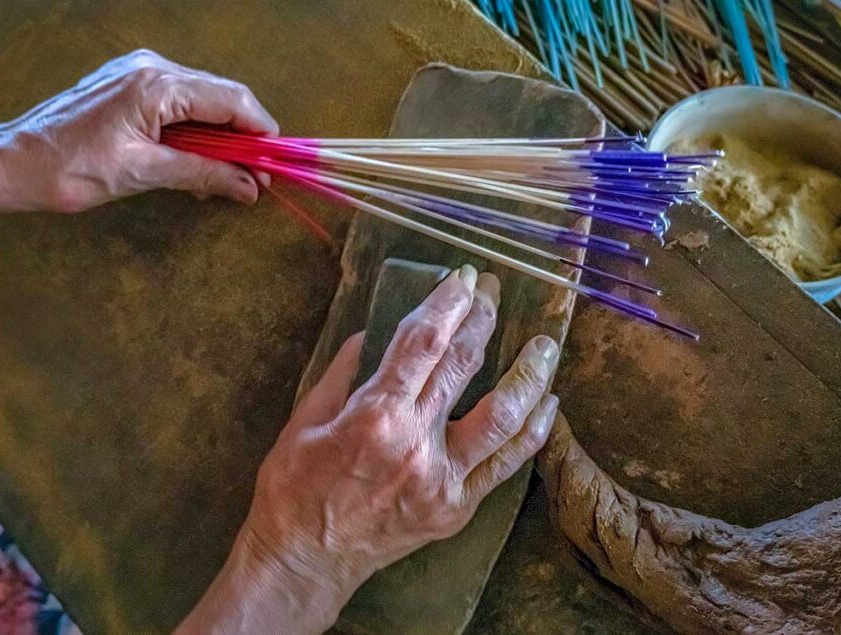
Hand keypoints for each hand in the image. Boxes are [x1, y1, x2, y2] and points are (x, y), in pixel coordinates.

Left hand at [0, 49, 278, 217]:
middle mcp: (151, 68)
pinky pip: (177, 106)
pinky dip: (192, 136)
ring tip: (220, 183)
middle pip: (220, 98)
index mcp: (156, 84)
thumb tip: (250, 187)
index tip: (274, 167)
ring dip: (216, 143)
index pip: (231, 100)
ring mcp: (137, 74)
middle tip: (252, 181)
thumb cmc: (68, 169)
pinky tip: (192, 168)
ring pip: (201, 104)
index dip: (260, 133)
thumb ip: (203, 174)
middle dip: (241, 141)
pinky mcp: (127, 87)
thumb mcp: (143, 175)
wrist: (12, 163)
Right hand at [179, 265, 560, 633]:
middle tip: (491, 290)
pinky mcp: (456, 508)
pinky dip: (532, 433)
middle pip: (464, 367)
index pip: (423, 344)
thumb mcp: (304, 422)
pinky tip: (548, 406)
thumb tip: (371, 334)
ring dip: (529, 374)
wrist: (304, 562)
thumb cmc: (293, 491)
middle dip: (482, 319)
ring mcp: (443, 480)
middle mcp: (416, 445)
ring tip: (545, 344)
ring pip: (504, 418)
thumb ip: (341, 373)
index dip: (446, 304)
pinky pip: (505, 466)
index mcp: (375, 417)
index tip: (461, 279)